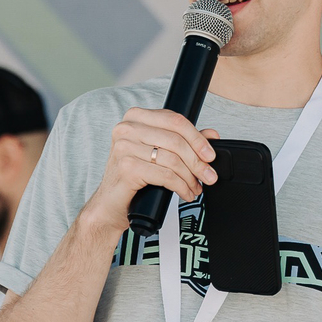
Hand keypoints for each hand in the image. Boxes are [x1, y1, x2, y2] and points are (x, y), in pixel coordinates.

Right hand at [81, 107, 220, 230]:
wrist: (110, 204)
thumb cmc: (132, 177)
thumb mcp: (158, 154)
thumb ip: (182, 141)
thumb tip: (212, 134)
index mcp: (135, 117)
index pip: (175, 120)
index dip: (197, 138)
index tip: (210, 155)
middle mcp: (127, 128)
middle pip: (176, 140)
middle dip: (198, 161)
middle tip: (209, 176)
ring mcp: (125, 147)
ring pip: (173, 159)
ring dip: (191, 177)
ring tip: (196, 187)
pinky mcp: (127, 168)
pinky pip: (166, 176)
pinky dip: (181, 187)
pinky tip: (185, 193)